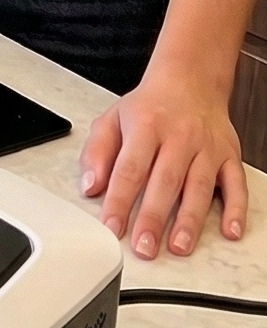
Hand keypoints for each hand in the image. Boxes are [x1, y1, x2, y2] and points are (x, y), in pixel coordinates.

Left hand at [80, 71, 246, 258]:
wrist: (190, 80)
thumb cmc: (149, 107)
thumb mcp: (113, 119)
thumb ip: (97, 152)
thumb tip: (91, 186)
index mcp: (146, 126)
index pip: (130, 168)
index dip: (119, 200)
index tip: (111, 227)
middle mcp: (179, 136)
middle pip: (165, 180)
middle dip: (154, 217)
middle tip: (144, 247)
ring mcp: (207, 146)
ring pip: (199, 185)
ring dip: (190, 219)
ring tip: (178, 247)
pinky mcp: (229, 155)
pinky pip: (236, 184)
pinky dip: (236, 209)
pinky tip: (230, 231)